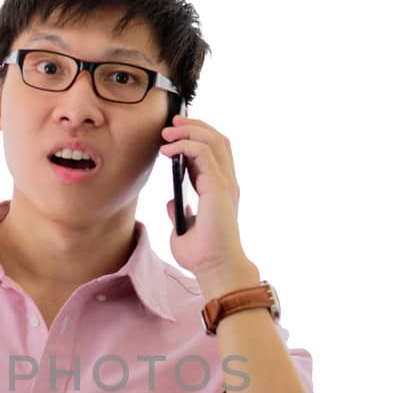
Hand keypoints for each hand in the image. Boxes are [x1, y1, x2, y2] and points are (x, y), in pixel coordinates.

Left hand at [159, 114, 257, 294]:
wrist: (214, 269)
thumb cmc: (203, 255)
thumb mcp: (183, 230)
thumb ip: (179, 213)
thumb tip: (171, 202)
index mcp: (219, 190)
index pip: (213, 152)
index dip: (196, 136)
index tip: (174, 131)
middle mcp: (226, 183)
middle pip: (218, 139)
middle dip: (194, 125)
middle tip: (171, 122)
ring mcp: (225, 184)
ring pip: (215, 140)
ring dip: (190, 130)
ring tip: (168, 131)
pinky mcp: (219, 188)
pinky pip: (204, 154)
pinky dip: (186, 146)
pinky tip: (168, 149)